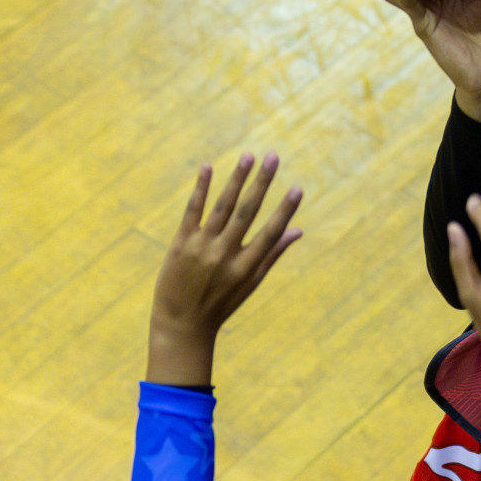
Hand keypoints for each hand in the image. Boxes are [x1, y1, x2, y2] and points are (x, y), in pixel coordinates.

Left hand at [147, 152, 303, 386]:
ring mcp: (201, 247)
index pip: (270, 233)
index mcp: (245, 267)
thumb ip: (272, 254)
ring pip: (222, 206)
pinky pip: (192, 211)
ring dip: (236, 179)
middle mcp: (224, 254)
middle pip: (246, 212)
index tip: (297, 188)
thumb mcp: (250, 283)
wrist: (181, 324)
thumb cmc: (221, 304)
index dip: (285, 210)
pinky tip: (208, 167)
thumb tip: (299, 230)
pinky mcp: (181, 243)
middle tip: (273, 157)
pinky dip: (200, 188)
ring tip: (248, 156)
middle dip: (261, 182)